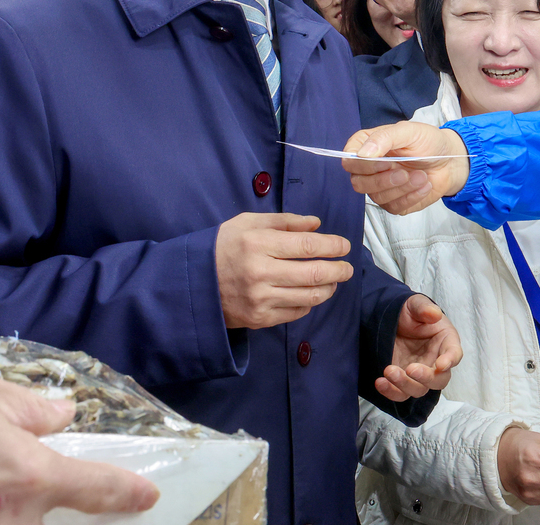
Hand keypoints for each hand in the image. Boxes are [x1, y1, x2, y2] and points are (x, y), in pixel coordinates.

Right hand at [215, 212, 353, 327]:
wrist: (192, 283)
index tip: (345, 246)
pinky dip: (309, 303)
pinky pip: (296, 312)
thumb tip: (316, 224)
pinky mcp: (259, 319)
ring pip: (309, 296)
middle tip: (348, 268)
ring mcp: (260, 299)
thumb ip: (284, 221)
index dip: (332, 246)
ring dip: (328, 288)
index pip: (307, 246)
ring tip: (333, 280)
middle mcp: (260, 272)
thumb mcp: (247, 223)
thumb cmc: (223, 247)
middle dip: (338, 270)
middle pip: (314, 273)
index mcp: (258, 244)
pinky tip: (310, 293)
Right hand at [342, 122, 470, 215]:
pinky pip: (394, 207)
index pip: (349, 159)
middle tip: (404, 173)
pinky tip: (424, 185)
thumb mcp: (409, 131)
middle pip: (358, 182)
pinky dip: (411, 197)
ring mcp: (381, 187)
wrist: (450, 161)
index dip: (362, 164)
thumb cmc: (429, 142)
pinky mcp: (394, 202)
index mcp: (368, 146)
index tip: (384, 162)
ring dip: (401, 188)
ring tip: (421, 176)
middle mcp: (370, 168)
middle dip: (383, 180)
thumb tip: (362, 152)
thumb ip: (384, 138)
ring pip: (376, 197)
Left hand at [378, 294, 462, 400]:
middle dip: (426, 378)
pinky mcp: (402, 381)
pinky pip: (400, 393)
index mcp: (445, 341)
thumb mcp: (415, 304)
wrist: (390, 321)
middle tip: (410, 369)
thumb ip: (424, 308)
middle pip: (439, 380)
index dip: (450, 360)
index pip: (454, 354)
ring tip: (389, 371)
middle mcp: (435, 361)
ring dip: (405, 384)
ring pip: (419, 389)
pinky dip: (391, 392)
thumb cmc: (409, 312)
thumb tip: (434, 314)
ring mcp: (419, 374)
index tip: (441, 364)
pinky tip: (380, 382)